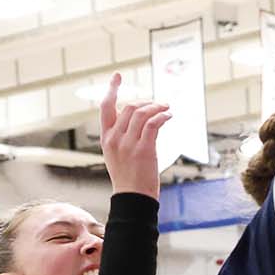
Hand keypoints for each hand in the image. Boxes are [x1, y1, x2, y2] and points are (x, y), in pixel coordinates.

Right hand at [98, 74, 170, 197]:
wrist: (132, 197)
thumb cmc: (128, 177)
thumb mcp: (117, 154)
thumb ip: (121, 136)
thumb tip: (136, 120)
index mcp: (106, 138)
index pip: (105, 107)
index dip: (112, 89)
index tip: (117, 76)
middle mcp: (115, 138)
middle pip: (129, 107)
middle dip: (146, 101)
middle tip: (158, 104)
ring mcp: (128, 144)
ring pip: (142, 113)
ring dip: (157, 107)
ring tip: (166, 108)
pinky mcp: (144, 149)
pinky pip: (153, 124)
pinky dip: (162, 116)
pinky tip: (168, 116)